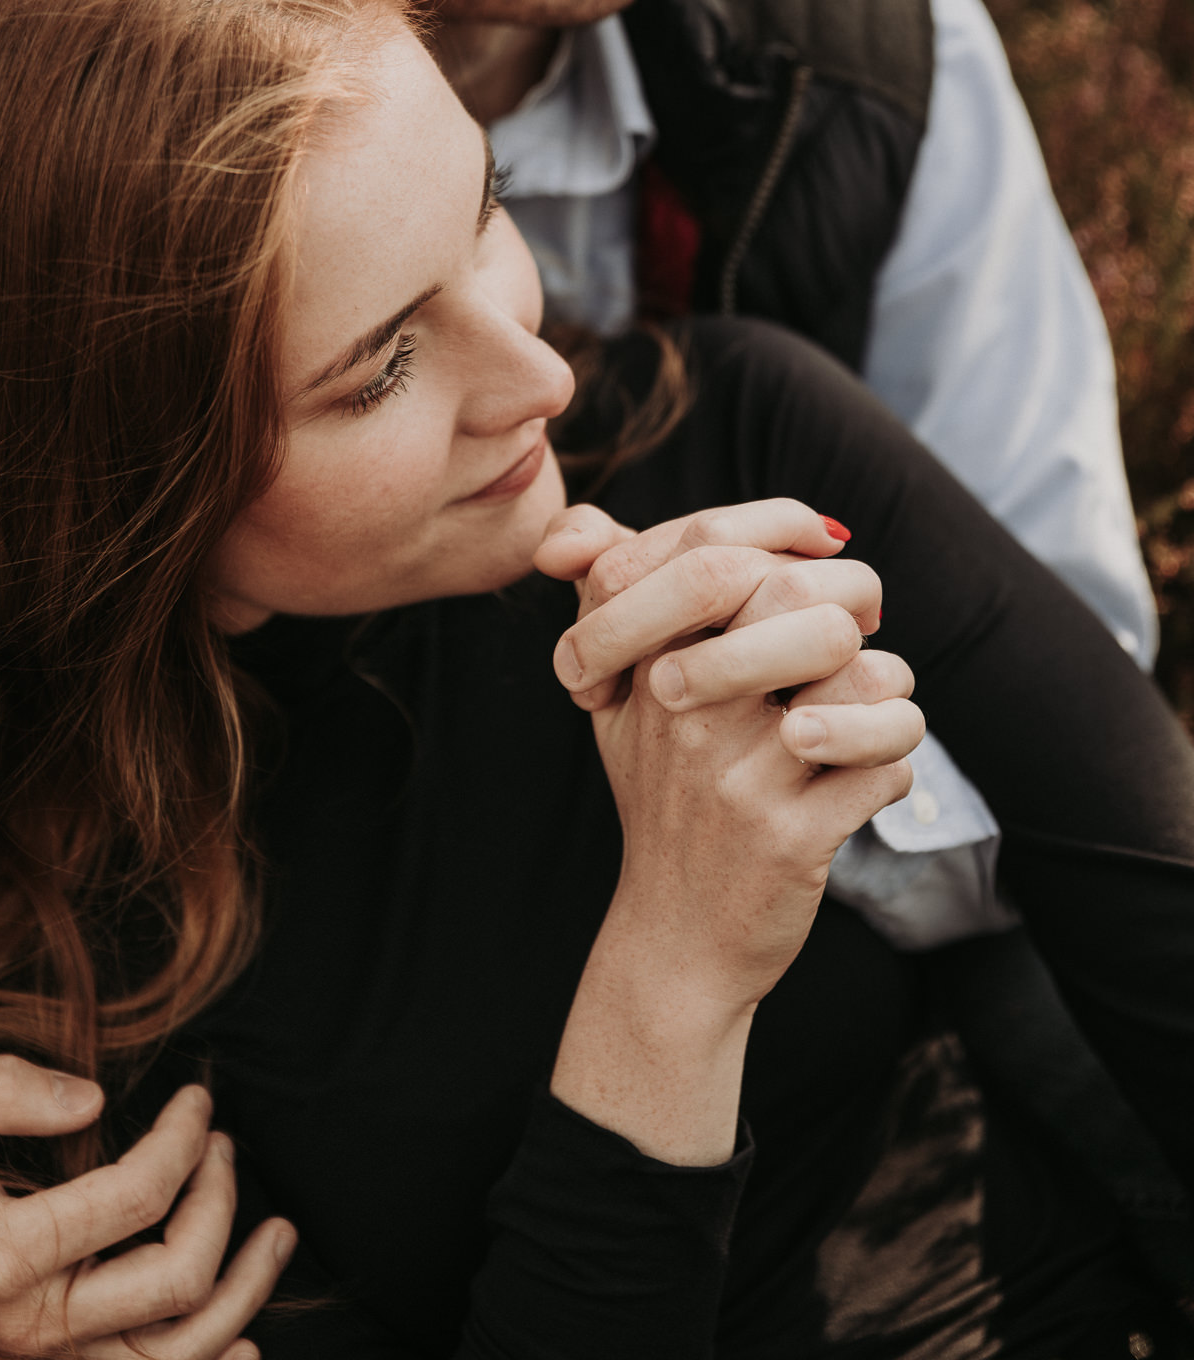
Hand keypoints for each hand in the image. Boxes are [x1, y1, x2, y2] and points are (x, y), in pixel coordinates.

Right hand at [0, 1058, 294, 1358]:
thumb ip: (4, 1091)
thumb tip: (94, 1099)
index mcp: (3, 1258)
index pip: (139, 1196)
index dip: (186, 1138)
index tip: (198, 1099)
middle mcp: (28, 1329)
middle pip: (176, 1280)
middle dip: (220, 1203)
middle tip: (224, 1145)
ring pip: (174, 1355)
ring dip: (244, 1295)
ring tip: (280, 1235)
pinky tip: (244, 1342)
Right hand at [546, 500, 922, 1163]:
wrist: (674, 942)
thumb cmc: (661, 802)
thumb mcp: (615, 707)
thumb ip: (607, 609)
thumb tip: (573, 530)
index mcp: (642, 669)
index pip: (707, 552)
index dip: (778, 524)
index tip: (824, 541)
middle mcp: (683, 715)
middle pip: (790, 595)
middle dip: (850, 597)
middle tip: (861, 622)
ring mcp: (737, 777)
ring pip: (864, 674)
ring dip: (887, 688)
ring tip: (869, 710)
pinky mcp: (791, 839)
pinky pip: (888, 763)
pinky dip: (893, 764)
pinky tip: (866, 780)